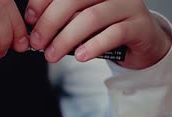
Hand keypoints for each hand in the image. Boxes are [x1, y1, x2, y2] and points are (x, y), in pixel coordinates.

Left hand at [25, 0, 171, 68]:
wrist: (142, 42)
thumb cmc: (105, 29)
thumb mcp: (80, 21)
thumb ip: (62, 19)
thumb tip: (33, 27)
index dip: (42, 2)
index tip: (29, 19)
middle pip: (74, 0)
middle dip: (50, 22)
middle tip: (38, 42)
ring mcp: (128, 5)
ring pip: (92, 17)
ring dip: (66, 38)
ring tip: (52, 55)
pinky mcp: (140, 25)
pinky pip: (114, 33)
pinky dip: (93, 46)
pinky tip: (79, 56)